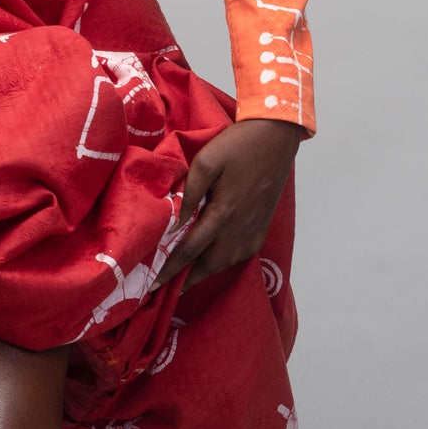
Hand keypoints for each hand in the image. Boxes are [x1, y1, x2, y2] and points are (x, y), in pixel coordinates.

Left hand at [154, 118, 303, 290]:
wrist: (277, 138)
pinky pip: (235, 257)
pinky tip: (204, 264)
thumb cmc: (239, 145)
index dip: (168, 270)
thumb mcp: (207, 162)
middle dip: (182, 281)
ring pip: (222, 265)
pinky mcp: (259, 230)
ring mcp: (253, 233)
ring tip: (178, 281)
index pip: (189, 251)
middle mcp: (240, 231)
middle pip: (206, 267)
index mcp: (224, 214)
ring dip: (199, 275)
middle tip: (159, 290)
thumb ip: (188, 193)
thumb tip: (172, 221)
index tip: (150, 286)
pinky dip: (218, 265)